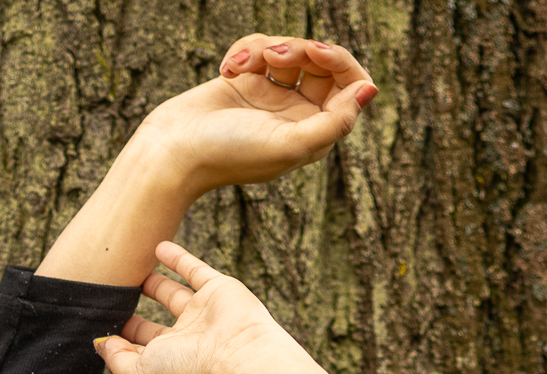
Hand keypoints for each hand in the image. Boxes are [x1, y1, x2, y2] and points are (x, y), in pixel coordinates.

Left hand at [94, 242, 366, 373]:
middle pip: (152, 328)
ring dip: (152, 283)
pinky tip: (158, 246)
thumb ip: (116, 359)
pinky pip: (194, 270)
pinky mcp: (218, 292)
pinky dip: (178, 258)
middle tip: (109, 294)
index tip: (95, 323)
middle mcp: (186, 344)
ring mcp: (203, 317)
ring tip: (129, 268)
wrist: (238, 360)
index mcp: (169, 367)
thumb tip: (100, 343)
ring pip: (172, 296)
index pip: (137, 352)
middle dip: (131, 315)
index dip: (116, 340)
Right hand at [138, 36, 377, 196]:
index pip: (350, 87)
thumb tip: (370, 90)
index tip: (315, 54)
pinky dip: (246, 50)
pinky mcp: (248, 81)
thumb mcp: (290, 144)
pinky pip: (261, 47)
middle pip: (323, 63)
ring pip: (290, 50)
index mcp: (316, 134)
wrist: (176, 150)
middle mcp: (299, 115)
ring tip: (241, 66)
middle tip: (275, 54)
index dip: (340, 63)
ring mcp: (273, 96)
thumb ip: (335, 122)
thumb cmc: (231, 154)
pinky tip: (227, 69)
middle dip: (301, 49)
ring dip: (267, 47)